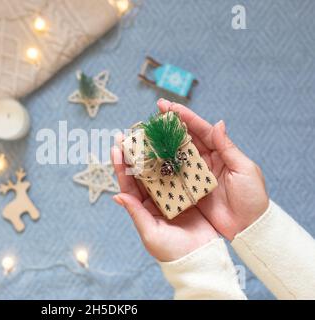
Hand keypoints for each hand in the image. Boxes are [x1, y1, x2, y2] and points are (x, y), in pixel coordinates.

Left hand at [111, 134, 217, 261]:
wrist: (201, 259)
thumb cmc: (172, 251)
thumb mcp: (151, 234)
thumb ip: (136, 213)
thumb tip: (117, 196)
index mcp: (143, 207)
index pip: (128, 184)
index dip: (121, 166)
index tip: (116, 147)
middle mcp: (154, 199)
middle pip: (142, 172)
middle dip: (135, 153)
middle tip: (130, 133)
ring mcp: (171, 194)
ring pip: (159, 169)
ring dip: (154, 152)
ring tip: (149, 134)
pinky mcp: (187, 193)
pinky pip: (179, 173)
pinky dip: (175, 159)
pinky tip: (173, 144)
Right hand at [157, 99, 268, 240]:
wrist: (247, 227)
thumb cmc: (252, 197)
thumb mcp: (244, 170)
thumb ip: (227, 147)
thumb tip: (218, 123)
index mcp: (220, 152)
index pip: (200, 130)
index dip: (185, 117)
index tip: (169, 106)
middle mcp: (205, 160)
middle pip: (183, 139)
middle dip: (168, 126)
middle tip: (153, 113)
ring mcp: (195, 175)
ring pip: (175, 155)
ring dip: (161, 144)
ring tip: (145, 134)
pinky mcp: (188, 189)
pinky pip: (172, 175)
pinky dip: (160, 167)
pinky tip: (149, 160)